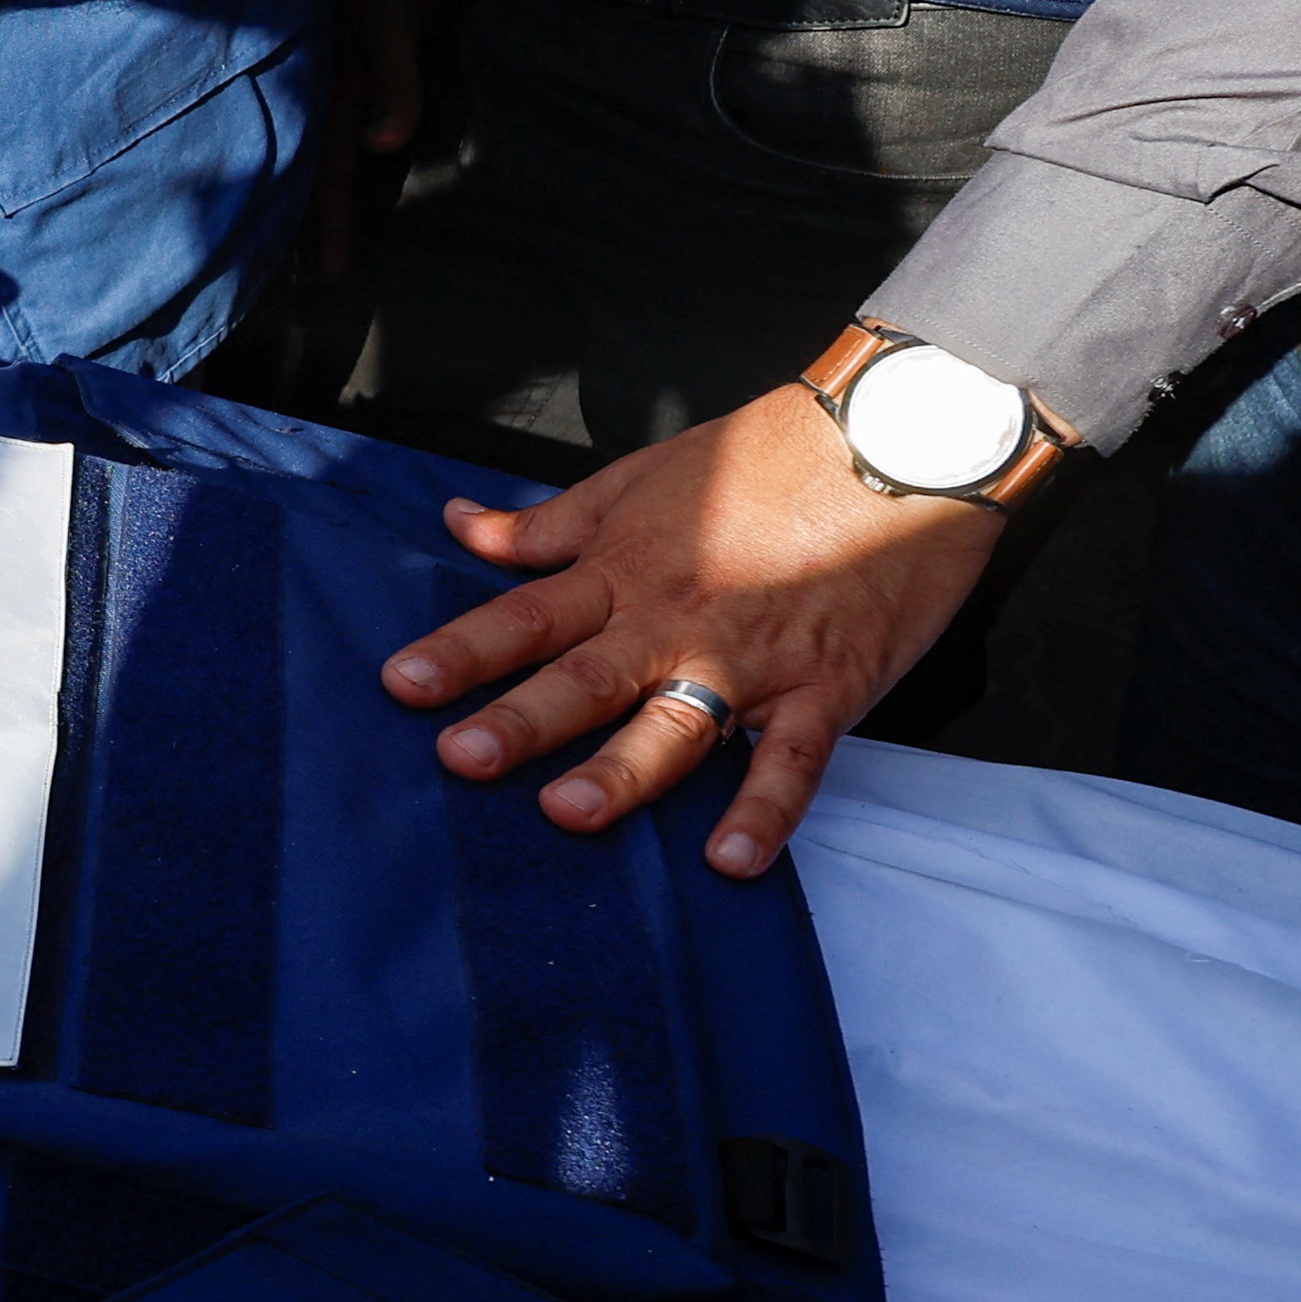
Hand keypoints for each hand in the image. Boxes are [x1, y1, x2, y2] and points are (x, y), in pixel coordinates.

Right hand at [308, 0, 428, 278]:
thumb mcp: (392, 29)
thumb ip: (393, 85)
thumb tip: (382, 146)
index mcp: (331, 94)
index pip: (329, 172)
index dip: (330, 223)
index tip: (332, 272)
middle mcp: (329, 100)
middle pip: (321, 175)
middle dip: (320, 225)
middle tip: (325, 277)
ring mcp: (342, 91)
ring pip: (330, 158)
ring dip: (331, 199)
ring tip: (327, 244)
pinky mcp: (359, 79)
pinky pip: (347, 133)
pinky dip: (344, 164)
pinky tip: (355, 183)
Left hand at [374, 382, 1003, 877]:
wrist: (900, 441)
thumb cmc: (767, 455)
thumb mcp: (640, 475)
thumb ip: (550, 522)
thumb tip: (460, 524)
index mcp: (626, 567)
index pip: (527, 615)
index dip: (462, 650)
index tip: (400, 684)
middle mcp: (677, 618)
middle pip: (586, 678)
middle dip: (520, 721)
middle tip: (459, 761)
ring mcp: (753, 658)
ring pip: (676, 723)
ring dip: (624, 772)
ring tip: (570, 813)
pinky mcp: (827, 686)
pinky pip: (791, 760)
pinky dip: (764, 810)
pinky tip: (730, 861)